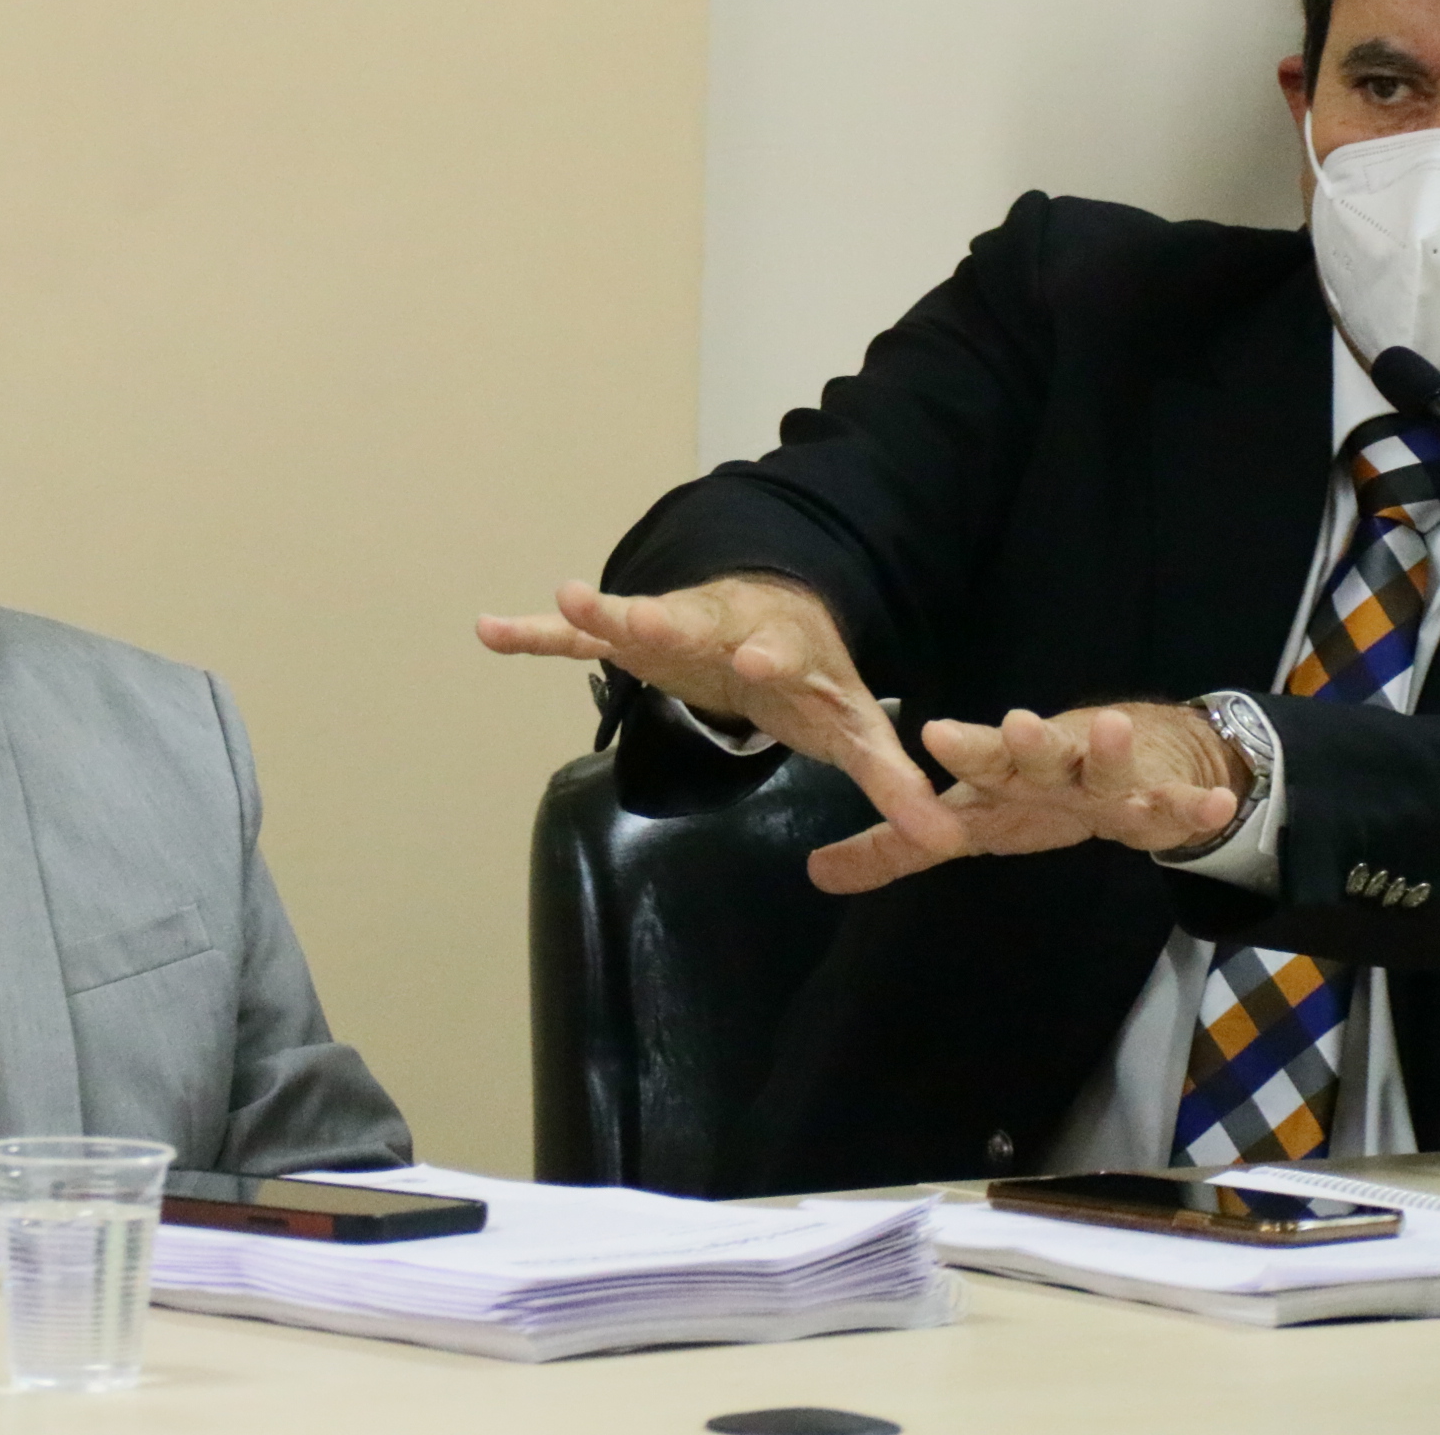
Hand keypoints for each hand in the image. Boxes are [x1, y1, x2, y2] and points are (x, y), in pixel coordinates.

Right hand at [475, 576, 969, 884]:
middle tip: (644, 613)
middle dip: (672, 620)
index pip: (785, 659)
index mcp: (787, 654)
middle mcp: (727, 631)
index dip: (776, 661)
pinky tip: (490, 629)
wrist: (782, 614)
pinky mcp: (637, 641)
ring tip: (567, 596)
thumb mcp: (857, 731)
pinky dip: (539, 634)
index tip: (764, 659)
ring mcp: (676, 631)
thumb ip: (895, 786)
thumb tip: (949, 843)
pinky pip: (581, 642)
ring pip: (636, 618)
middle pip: (700, 625)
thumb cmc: (814, 681)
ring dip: (603, 611)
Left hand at [806, 705, 1248, 895]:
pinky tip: (1216, 803)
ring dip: (1108, 751)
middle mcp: (1054, 769)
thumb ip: (897, 846)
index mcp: (1004, 773)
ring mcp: (1108, 783)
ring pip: (1106, 769)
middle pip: (1038, 755)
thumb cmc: (1035, 793)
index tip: (932, 733)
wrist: (1135, 761)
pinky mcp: (1157, 802)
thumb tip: (816, 874)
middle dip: (1029, 742)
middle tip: (1020, 723)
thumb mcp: (967, 821)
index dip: (957, 748)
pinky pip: (1175, 808)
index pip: (976, 757)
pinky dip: (1194, 807)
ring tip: (1110, 727)